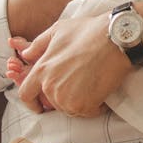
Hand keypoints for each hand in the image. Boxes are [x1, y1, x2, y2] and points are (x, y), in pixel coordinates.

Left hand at [14, 14, 128, 116]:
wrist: (116, 39)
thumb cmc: (89, 31)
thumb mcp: (58, 30)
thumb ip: (38, 44)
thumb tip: (25, 55)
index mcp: (42, 70)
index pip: (26, 94)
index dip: (31, 102)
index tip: (39, 105)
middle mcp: (50, 87)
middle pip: (52, 102)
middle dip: (65, 96)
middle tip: (81, 83)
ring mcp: (66, 98)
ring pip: (69, 108)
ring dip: (80, 100)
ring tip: (92, 82)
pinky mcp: (84, 105)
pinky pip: (87, 111)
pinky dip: (95, 105)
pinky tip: (101, 89)